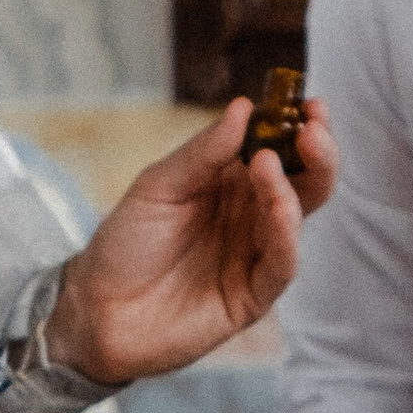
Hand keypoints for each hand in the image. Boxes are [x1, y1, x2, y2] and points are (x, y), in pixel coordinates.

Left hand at [42, 95, 339, 386]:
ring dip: (293, 188)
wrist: (96, 309)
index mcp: (232, 183)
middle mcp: (251, 216)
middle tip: (311, 128)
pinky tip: (279, 209)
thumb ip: (203, 152)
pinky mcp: (253, 296)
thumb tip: (244, 108)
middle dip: (316, 154)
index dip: (296, 126)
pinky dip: (285, 235)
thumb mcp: (158, 186)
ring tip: (271, 163)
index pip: (278, 148)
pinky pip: (281, 264)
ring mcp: (255, 256)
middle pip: (303, 183)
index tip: (310, 103)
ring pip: (295, 220)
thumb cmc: (125, 244)